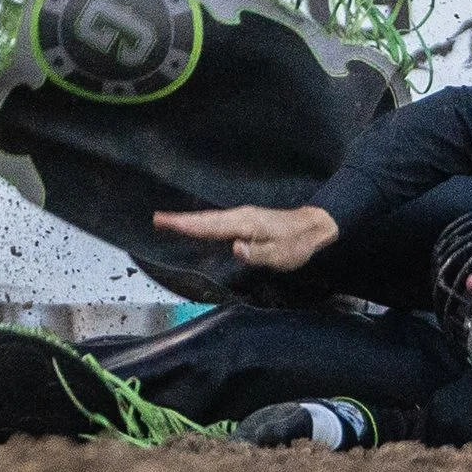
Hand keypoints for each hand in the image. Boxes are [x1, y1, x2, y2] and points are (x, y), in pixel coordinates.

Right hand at [152, 201, 338, 271]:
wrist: (314, 227)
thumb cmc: (297, 245)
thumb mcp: (281, 256)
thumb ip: (256, 254)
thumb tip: (234, 249)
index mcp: (245, 224)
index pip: (210, 226)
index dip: (187, 225)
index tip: (165, 222)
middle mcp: (240, 216)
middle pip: (205, 219)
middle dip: (180, 220)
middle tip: (157, 219)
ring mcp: (243, 216)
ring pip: (210, 219)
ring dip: (189, 220)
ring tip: (167, 221)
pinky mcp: (246, 220)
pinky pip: (218, 221)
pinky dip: (202, 223)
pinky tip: (195, 227)